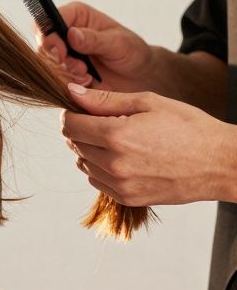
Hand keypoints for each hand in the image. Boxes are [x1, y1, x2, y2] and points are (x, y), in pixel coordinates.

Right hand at [36, 2, 154, 92]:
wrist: (139, 77)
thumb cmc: (133, 52)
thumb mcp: (118, 43)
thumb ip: (94, 39)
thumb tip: (72, 34)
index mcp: (75, 16)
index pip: (47, 20)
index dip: (48, 37)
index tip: (62, 53)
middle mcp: (64, 33)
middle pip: (42, 46)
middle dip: (58, 62)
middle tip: (81, 69)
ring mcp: (62, 55)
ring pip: (46, 66)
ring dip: (65, 75)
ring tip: (88, 77)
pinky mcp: (63, 73)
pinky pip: (53, 81)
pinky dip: (68, 85)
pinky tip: (86, 83)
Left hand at [61, 83, 236, 205]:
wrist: (220, 163)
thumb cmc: (189, 127)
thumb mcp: (149, 103)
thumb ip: (105, 99)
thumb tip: (71, 91)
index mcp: (116, 135)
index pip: (69, 125)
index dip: (71, 114)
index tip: (82, 110)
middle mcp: (113, 163)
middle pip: (73, 144)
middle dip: (83, 130)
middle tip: (108, 122)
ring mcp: (119, 184)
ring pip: (83, 163)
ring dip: (91, 150)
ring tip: (121, 140)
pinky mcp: (127, 198)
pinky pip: (96, 181)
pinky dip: (102, 168)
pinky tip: (125, 158)